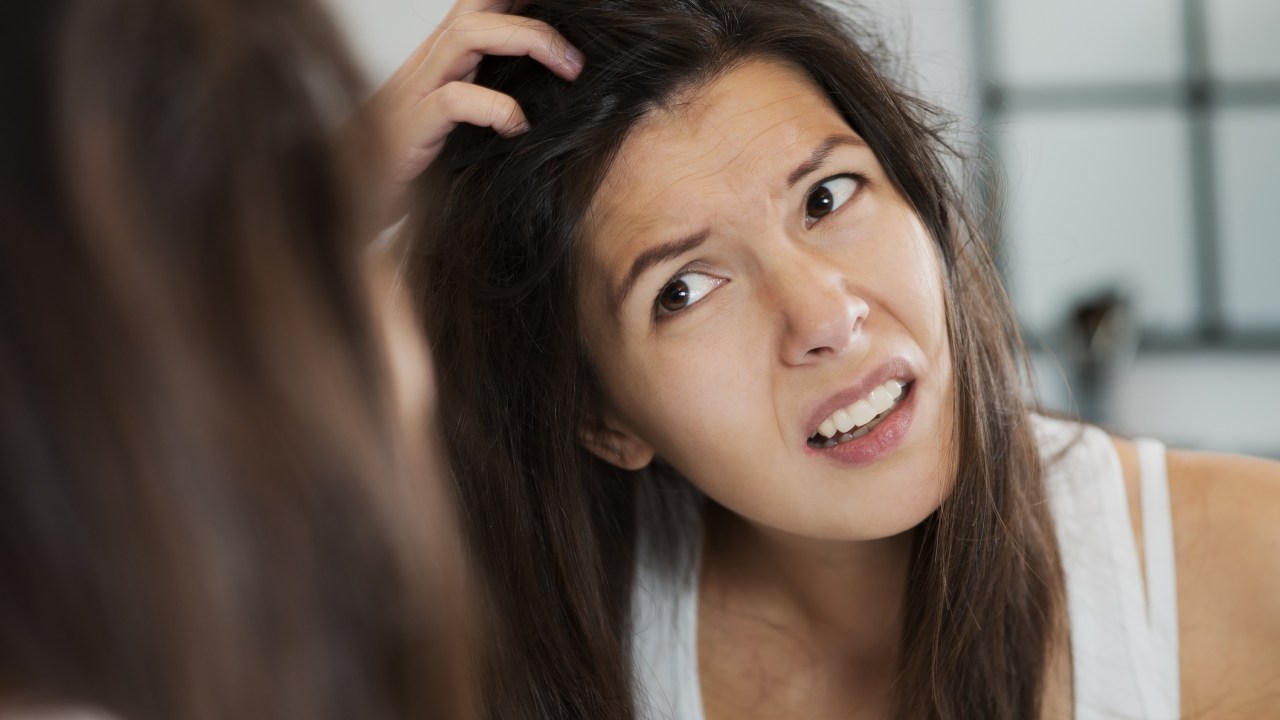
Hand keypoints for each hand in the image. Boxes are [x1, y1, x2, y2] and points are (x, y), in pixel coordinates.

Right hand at [359, 0, 583, 226]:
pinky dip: (495, 107)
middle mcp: (427, 66)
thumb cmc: (402, 168)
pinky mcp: (408, 129)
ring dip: (527, 40)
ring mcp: (414, 93)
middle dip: (532, 15)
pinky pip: (454, 100)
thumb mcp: (455, 129)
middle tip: (578, 54)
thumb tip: (547, 106)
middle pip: (477, 6)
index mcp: (441, 61)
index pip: (483, 8)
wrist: (343, 202)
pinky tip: (518, 128)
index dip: (520, 4)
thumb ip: (488, 106)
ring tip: (569, 70)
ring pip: (468, 35)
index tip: (572, 16)